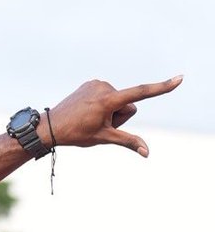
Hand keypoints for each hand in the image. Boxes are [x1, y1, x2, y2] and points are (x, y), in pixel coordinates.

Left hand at [47, 75, 181, 157]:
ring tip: (90, 118)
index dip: (162, 88)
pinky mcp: (91, 83)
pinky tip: (87, 111)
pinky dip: (102, 104)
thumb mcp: (104, 138)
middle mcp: (105, 87)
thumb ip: (128, 142)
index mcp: (109, 99)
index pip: (141, 93)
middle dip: (119, 116)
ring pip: (118, 100)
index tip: (180, 79)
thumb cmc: (76, 134)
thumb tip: (147, 152)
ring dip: (110, 111)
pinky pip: (107, 94)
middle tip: (98, 124)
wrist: (51, 126)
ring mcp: (97, 83)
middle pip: (128, 104)